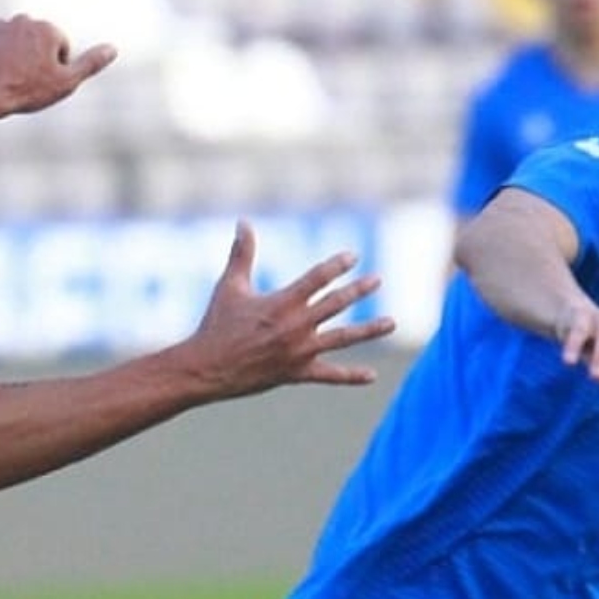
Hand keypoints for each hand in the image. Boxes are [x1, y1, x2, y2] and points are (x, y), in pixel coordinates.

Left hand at [0, 14, 115, 126]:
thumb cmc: (28, 90)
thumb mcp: (67, 81)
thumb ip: (91, 62)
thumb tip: (113, 48)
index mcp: (47, 28)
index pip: (62, 48)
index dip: (57, 68)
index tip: (44, 80)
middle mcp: (24, 19)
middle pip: (41, 41)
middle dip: (39, 58)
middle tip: (28, 80)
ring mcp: (1, 24)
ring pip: (20, 42)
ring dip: (20, 56)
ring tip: (13, 77)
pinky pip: (0, 44)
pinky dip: (1, 55)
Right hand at [187, 222, 395, 396]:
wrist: (207, 367)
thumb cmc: (216, 324)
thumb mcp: (230, 286)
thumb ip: (242, 254)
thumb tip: (243, 221)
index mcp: (281, 302)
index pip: (316, 279)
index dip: (336, 266)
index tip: (353, 256)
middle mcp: (295, 326)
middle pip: (336, 304)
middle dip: (358, 291)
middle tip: (378, 280)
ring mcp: (300, 351)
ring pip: (342, 338)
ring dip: (369, 330)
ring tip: (392, 323)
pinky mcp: (298, 373)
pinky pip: (330, 375)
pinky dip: (351, 376)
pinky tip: (372, 376)